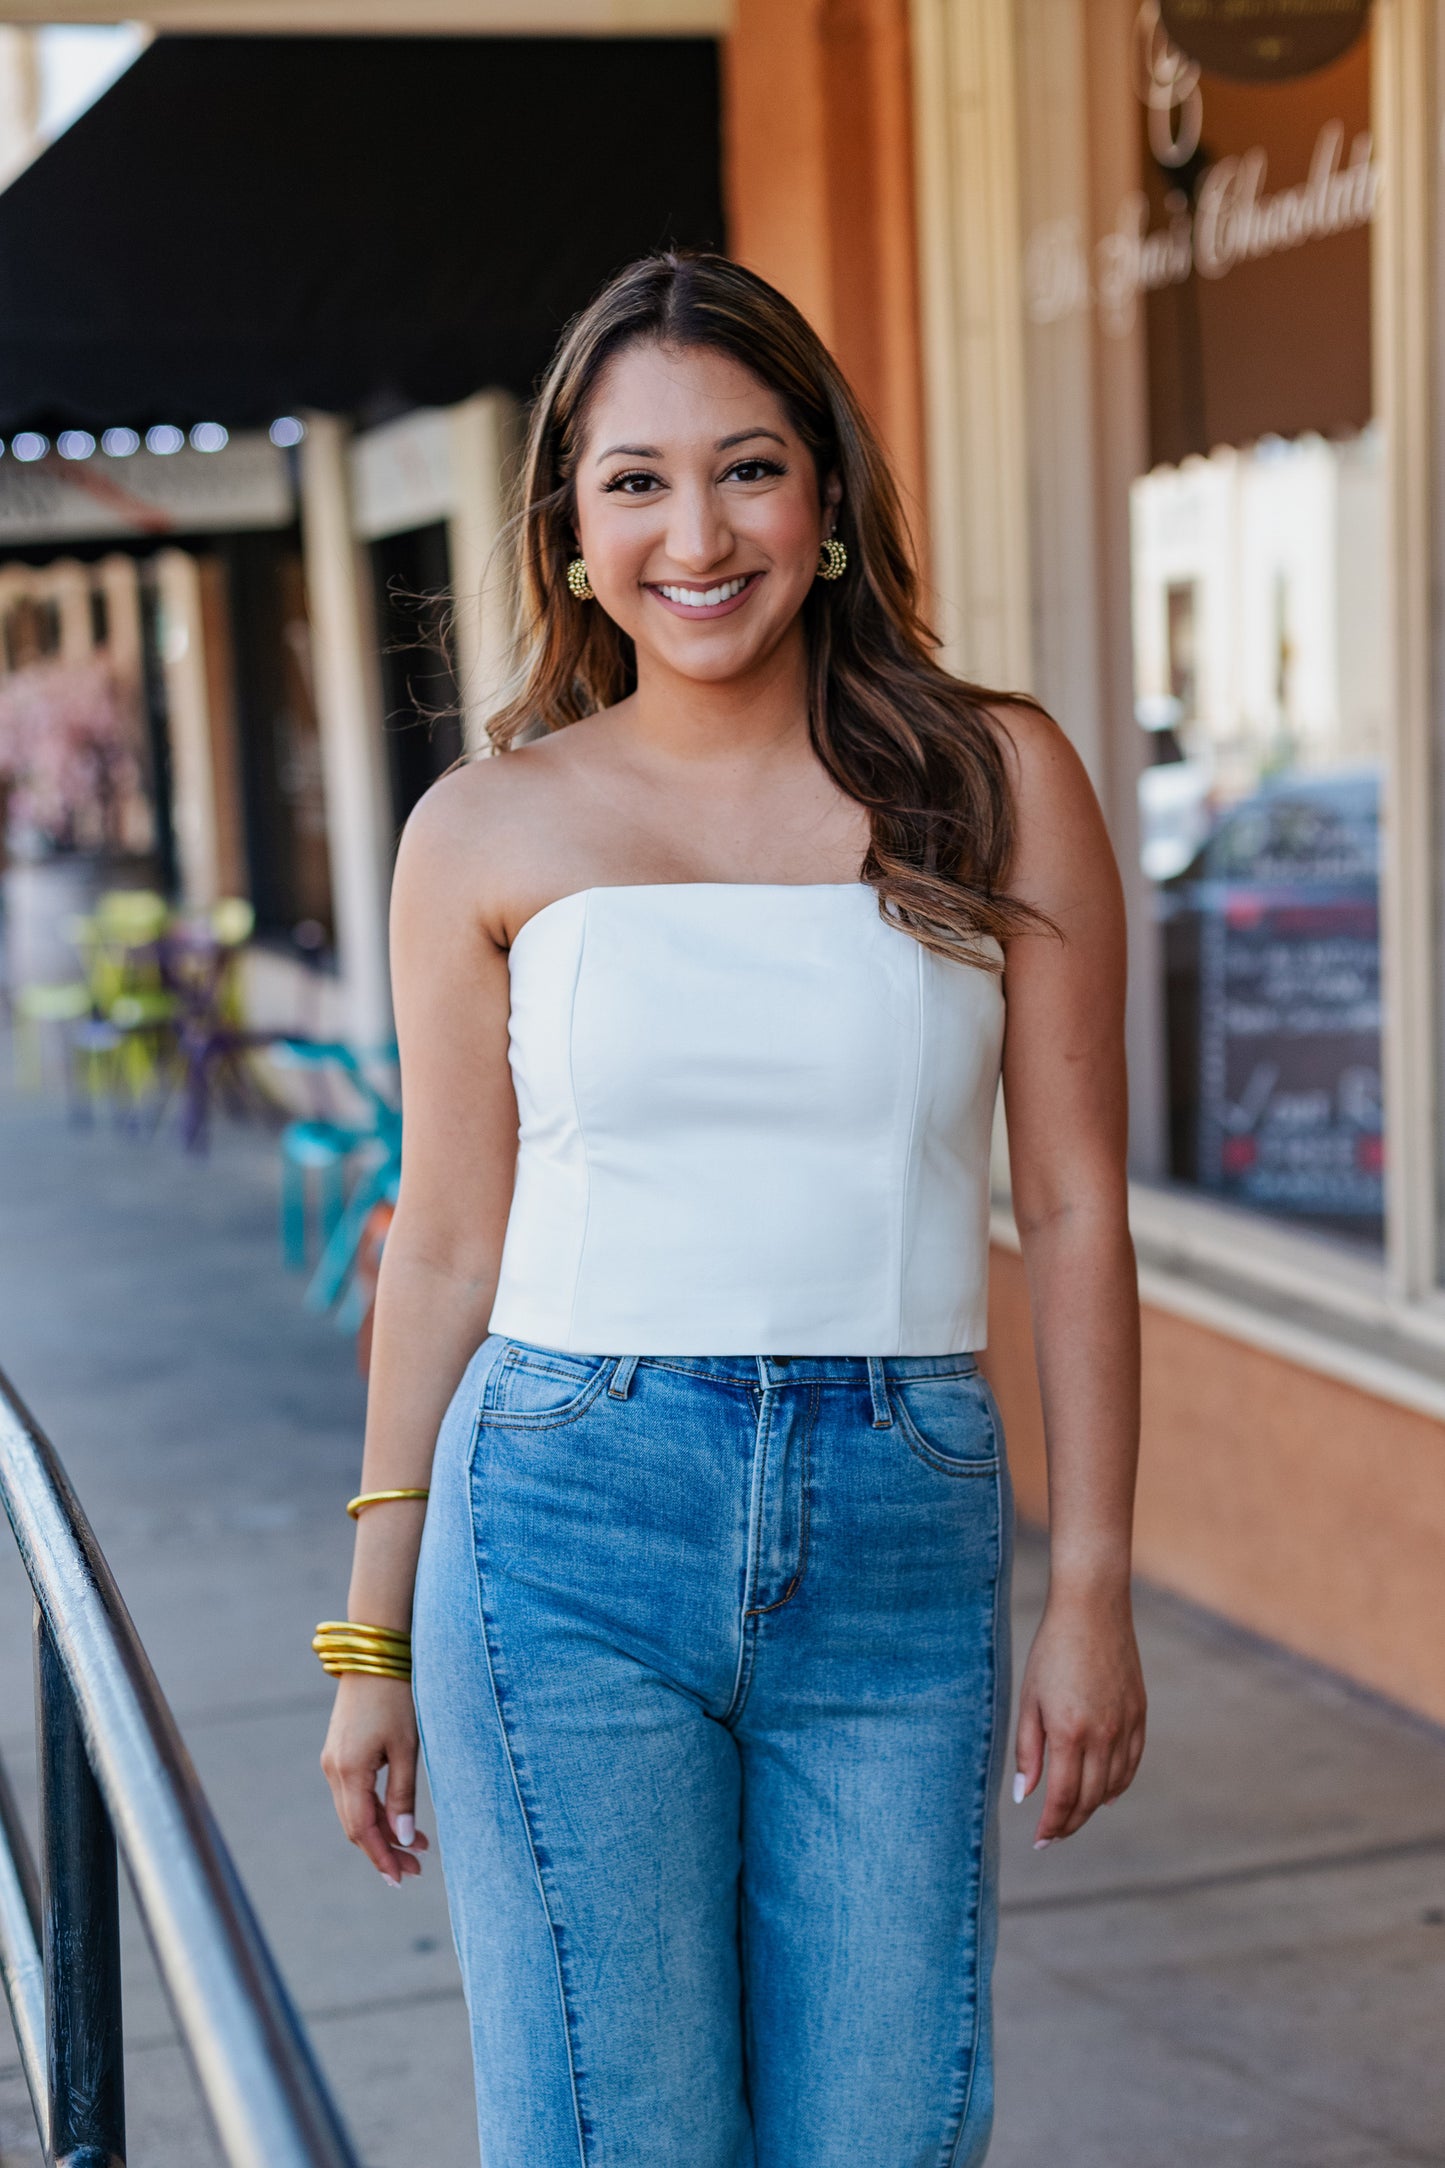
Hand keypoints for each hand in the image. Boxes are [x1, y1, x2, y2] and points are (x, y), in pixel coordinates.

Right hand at [321, 1674, 431, 1886]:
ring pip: (354, 1812)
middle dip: (384, 1851)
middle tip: (415, 1870)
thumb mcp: (407, 1748)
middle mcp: (334, 1771)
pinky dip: (374, 1811)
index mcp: (349, 1772)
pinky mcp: (339, 1753)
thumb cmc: (396, 1698)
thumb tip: (405, 1839)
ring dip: (381, 1832)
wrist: (374, 1655)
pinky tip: (397, 1818)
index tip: (402, 1879)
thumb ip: (403, 1795)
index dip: (382, 1858)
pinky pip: (353, 1795)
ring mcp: (333, 1762)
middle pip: (355, 1827)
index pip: (362, 1831)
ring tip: (416, 1848)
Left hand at [1013, 1583, 1145, 1845]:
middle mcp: (1102, 1735)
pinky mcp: (1140, 1715)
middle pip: (1089, 1798)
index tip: (1039, 1840)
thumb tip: (1025, 1795)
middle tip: (1052, 1835)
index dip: (1051, 1824)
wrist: (1093, 1609)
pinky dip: (1118, 1785)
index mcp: (1069, 1731)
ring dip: (1093, 1807)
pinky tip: (1105, 1794)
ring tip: (1073, 1817)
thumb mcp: (1030, 1699)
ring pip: (1112, 1786)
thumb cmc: (1052, 1651)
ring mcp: (1125, 1726)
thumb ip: (1028, 1750)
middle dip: (1070, 1822)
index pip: (1063, 1797)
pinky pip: (1131, 1764)